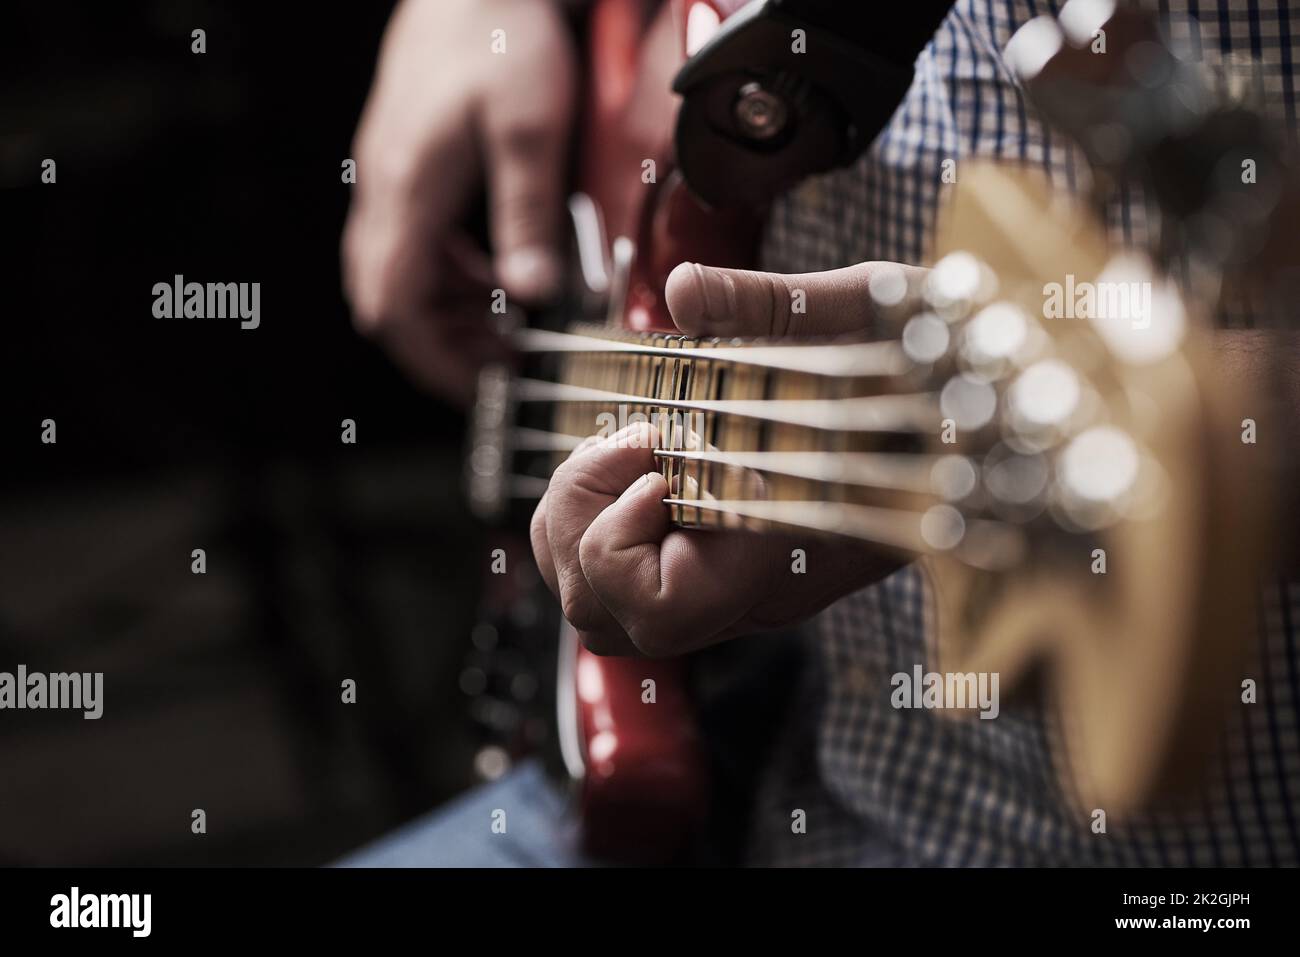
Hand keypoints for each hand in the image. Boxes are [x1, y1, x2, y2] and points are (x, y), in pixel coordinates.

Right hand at [342, 0, 575, 402]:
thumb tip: (531, 293)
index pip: (396, 307)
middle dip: (439, 345)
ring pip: (393, 277)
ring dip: (442, 312)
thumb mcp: (530, 130)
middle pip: (385, 302)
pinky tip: (491, 268)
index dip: (433, 360)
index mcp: (408, 191)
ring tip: (504, 323)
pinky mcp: (399, 168)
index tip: (484, 383)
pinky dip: (444, 275)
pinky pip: (407, 244)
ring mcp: (385, 180)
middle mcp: (384, 191)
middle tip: (502, 360)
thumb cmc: (500, 39)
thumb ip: (528, 216)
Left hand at [530, 259, 925, 655]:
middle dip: (583, 525)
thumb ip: (776, 306)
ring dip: (580, 526)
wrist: (992, 413)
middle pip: (610, 621)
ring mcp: (738, 589)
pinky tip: (639, 458)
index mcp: (790, 553)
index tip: (655, 443)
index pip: (660, 607)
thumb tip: (682, 287)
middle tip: (633, 442)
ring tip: (630, 446)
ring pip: (604, 614)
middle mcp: (756, 593)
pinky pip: (622, 585)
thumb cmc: (947, 366)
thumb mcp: (873, 311)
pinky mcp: (725, 567)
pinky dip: (596, 525)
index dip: (621, 537)